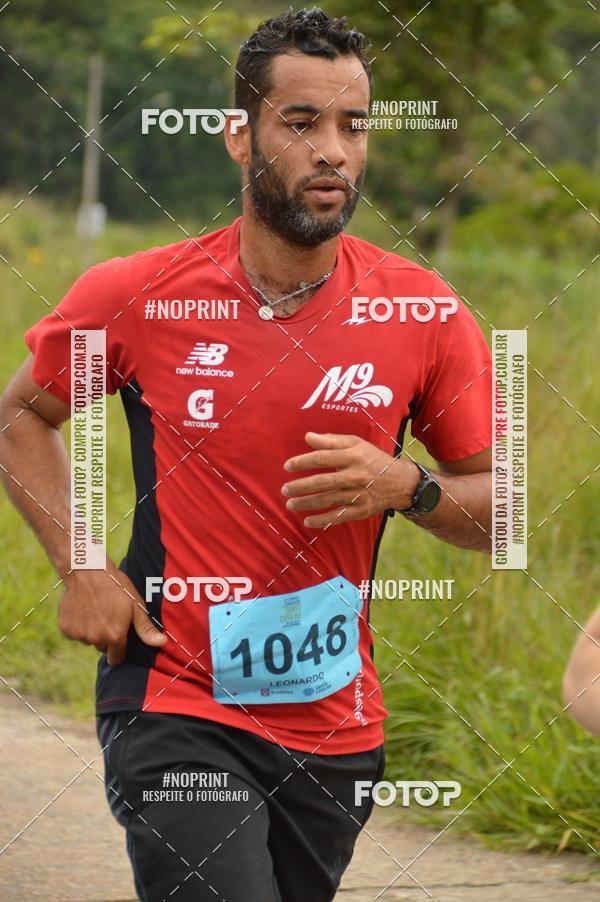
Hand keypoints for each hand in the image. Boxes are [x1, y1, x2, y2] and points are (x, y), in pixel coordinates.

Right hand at [58, 560, 166, 665]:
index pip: (116, 658)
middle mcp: (95, 639)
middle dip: (105, 637)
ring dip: (91, 630)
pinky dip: (78, 625)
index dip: (119, 650)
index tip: (118, 638)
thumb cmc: (115, 586)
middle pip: (102, 647)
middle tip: (108, 616)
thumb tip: (162, 643)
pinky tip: (83, 609)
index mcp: (114, 636)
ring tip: (95, 609)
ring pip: (88, 640)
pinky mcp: (65, 629)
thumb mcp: (135, 605)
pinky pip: (74, 633)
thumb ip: (146, 628)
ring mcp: (78, 635)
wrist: (87, 571)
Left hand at [282, 432, 419, 527]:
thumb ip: (331, 440)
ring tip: (290, 504)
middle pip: (322, 481)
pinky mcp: (361, 510)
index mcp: (353, 456)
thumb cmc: (373, 459)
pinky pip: (338, 517)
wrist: (399, 482)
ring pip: (327, 500)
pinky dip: (322, 521)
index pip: (322, 458)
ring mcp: (358, 494)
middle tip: (284, 490)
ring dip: (306, 504)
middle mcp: (355, 475)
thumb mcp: (356, 444)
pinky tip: (307, 521)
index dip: (302, 462)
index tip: (287, 466)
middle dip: (300, 487)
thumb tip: (307, 437)